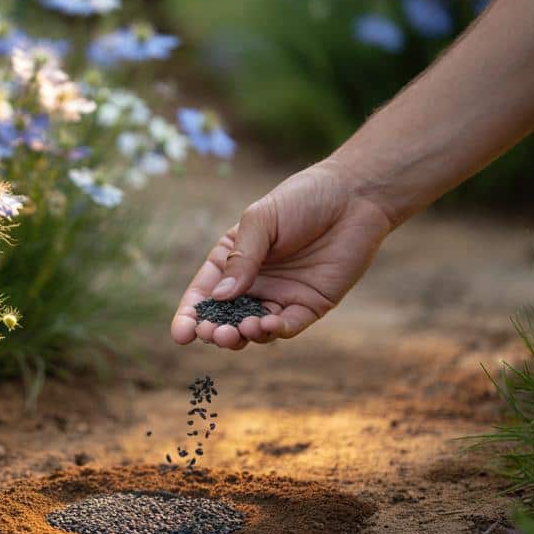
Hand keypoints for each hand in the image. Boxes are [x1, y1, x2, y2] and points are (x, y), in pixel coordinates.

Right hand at [170, 160, 394, 348]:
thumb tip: (219, 297)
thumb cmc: (301, 200)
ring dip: (245, 335)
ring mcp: (281, 296)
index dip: (190, 316)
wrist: (352, 198)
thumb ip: (241, 259)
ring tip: (243, 330)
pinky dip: (277, 330)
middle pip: (225, 317)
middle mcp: (253, 283)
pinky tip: (270, 324)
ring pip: (255, 328)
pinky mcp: (309, 305)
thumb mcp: (260, 221)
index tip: (181, 335)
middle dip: (215, 331)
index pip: (204, 293)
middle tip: (215, 334)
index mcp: (232, 260)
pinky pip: (289, 325)